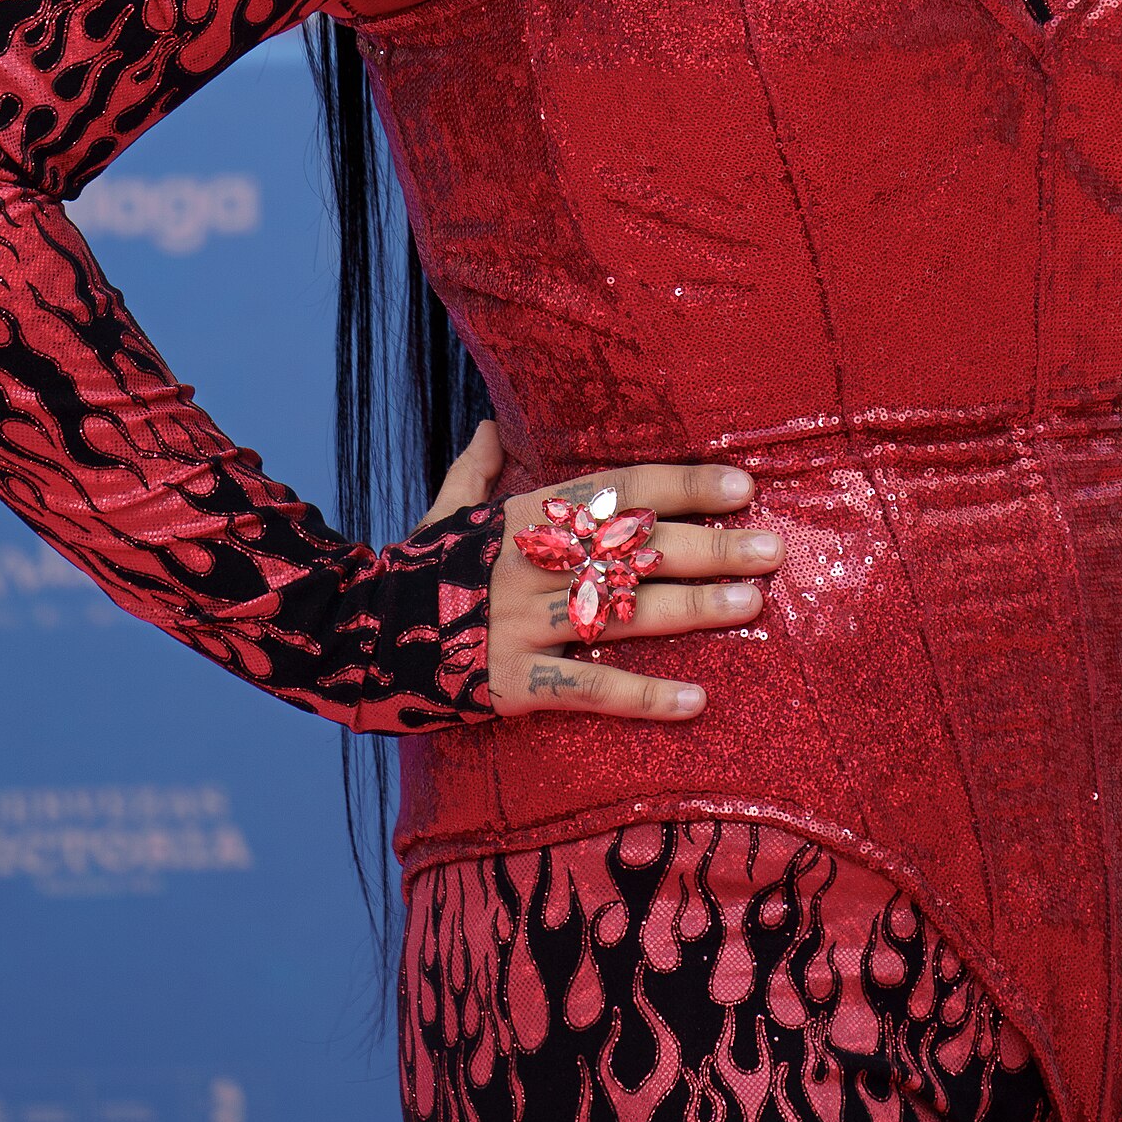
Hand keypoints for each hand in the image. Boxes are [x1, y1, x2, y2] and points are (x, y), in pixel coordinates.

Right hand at [421, 422, 781, 719]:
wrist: (346, 634)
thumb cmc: (411, 566)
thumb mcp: (444, 509)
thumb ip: (476, 467)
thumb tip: (488, 421)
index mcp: (524, 513)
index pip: (619, 488)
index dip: (683, 485)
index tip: (743, 485)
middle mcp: (530, 562)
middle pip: (634, 549)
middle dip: (709, 547)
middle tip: (775, 548)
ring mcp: (519, 622)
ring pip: (621, 611)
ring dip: (692, 608)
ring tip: (753, 604)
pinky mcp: (509, 682)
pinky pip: (587, 689)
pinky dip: (643, 695)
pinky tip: (695, 700)